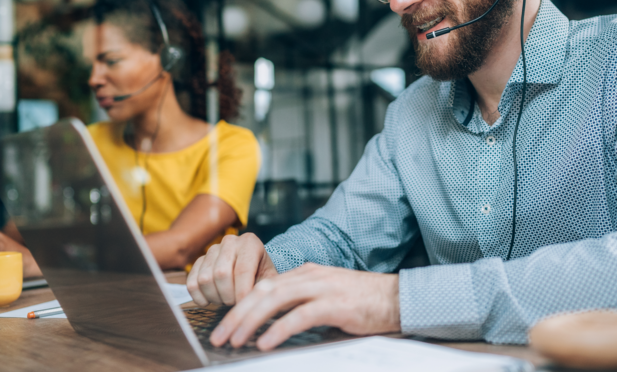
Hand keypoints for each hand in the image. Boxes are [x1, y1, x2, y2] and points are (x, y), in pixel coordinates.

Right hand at [186, 233, 278, 305]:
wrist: (252, 266)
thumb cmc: (261, 274)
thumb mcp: (270, 279)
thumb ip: (266, 289)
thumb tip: (258, 306)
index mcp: (250, 242)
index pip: (242, 270)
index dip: (242, 292)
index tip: (244, 307)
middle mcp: (230, 242)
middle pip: (221, 274)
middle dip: (228, 296)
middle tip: (236, 304)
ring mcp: (212, 250)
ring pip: (205, 279)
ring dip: (215, 297)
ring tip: (226, 300)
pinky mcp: (198, 261)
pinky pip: (192, 282)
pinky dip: (199, 297)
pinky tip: (210, 301)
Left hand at [208, 263, 399, 350]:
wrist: (398, 298)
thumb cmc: (363, 303)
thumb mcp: (326, 297)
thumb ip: (301, 304)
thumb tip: (272, 324)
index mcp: (305, 274)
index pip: (263, 286)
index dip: (240, 305)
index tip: (224, 326)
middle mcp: (310, 276)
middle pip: (263, 292)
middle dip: (237, 314)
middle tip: (219, 337)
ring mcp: (323, 288)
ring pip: (276, 300)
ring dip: (251, 321)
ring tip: (235, 340)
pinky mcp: (336, 304)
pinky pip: (301, 316)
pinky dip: (280, 328)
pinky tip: (265, 342)